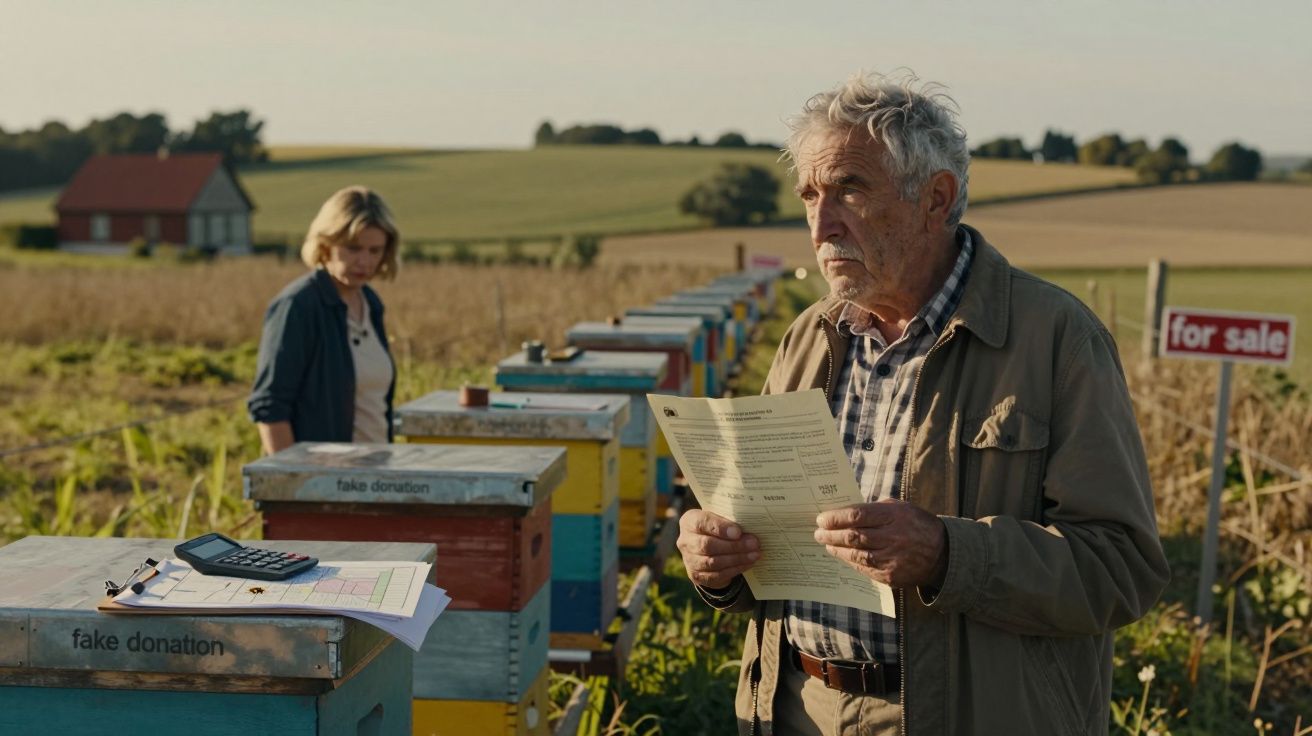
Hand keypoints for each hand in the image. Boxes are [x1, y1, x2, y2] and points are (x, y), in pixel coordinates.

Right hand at [677, 509, 760, 589]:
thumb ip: (729, 521)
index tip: (738, 532)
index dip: (720, 528)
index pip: (702, 523)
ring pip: (713, 562)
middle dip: (733, 546)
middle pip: (708, 545)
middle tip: (754, 544)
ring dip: (737, 559)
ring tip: (754, 554)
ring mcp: (689, 560)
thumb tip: (748, 532)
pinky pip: (716, 575)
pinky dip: (734, 569)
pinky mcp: (696, 575)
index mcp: (690, 521)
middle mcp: (685, 541)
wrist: (706, 547)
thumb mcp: (720, 518)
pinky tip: (748, 563)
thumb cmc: (717, 528)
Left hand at [814, 500, 947, 588]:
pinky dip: (850, 561)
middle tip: (818, 532)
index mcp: (894, 516)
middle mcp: (893, 537)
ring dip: (836, 549)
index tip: (821, 518)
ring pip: (856, 555)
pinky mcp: (890, 576)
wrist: (942, 554)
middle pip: (853, 536)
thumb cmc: (917, 525)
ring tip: (826, 543)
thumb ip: (875, 509)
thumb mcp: (901, 508)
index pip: (857, 515)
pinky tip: (842, 555)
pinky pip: (864, 568)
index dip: (836, 518)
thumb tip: (845, 512)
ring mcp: (891, 559)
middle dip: (831, 534)